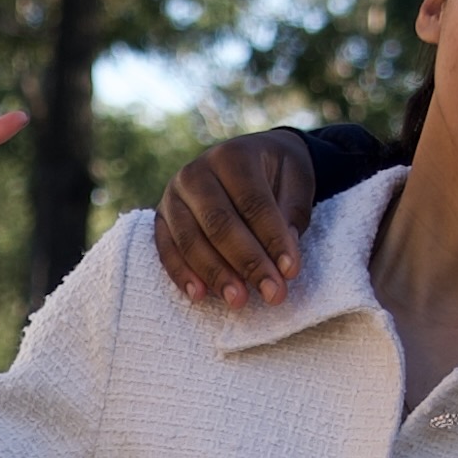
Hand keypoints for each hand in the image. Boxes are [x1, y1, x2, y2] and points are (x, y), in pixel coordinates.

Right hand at [151, 125, 324, 310]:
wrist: (249, 160)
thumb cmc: (276, 174)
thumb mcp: (297, 182)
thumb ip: (291, 215)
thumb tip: (282, 258)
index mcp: (233, 156)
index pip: (253, 202)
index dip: (272, 239)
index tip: (290, 272)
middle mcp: (196, 172)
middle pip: (219, 223)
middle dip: (247, 263)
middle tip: (272, 294)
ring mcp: (173, 195)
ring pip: (190, 239)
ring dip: (215, 274)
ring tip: (239, 301)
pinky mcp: (161, 218)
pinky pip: (167, 249)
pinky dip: (181, 274)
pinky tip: (200, 295)